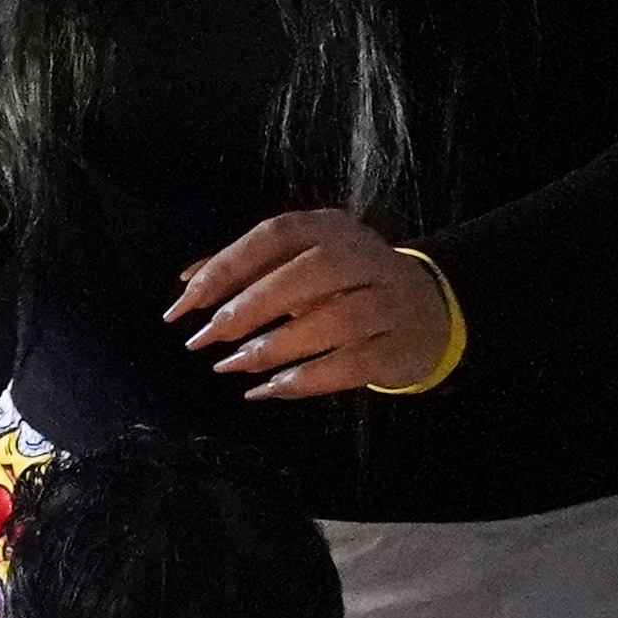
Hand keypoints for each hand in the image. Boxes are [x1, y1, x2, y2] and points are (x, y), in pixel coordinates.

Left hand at [175, 208, 450, 402]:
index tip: (188, 301)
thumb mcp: (301, 264)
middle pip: (310, 273)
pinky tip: (270, 389)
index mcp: (332, 228)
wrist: (430, 310)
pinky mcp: (401, 346)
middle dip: (251, 306)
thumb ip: (247, 268)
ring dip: (277, 346)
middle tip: (208, 337)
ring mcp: (391, 301)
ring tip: (234, 365)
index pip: (277, 235)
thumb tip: (187, 284)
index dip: (228, 265)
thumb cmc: (346, 285)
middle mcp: (366, 257)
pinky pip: (354, 363)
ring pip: (336, 320)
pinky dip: (307, 380)